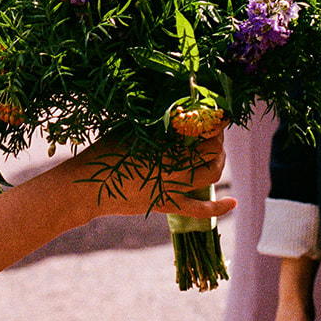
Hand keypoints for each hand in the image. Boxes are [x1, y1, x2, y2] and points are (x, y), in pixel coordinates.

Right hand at [69, 131, 234, 220]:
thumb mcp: (129, 130)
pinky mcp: (167, 204)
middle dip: (217, 141)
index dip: (214, 124)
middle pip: (210, 153)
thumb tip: (176, 111)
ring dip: (218, 163)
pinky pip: (198, 209)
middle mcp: (171, 167)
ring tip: (217, 153)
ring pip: (209, 176)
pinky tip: (233, 201)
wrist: (88, 189)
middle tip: (214, 133)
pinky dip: (218, 207)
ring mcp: (171, 188)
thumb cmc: (104, 154)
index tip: (219, 115)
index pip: (199, 133)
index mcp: (162, 145)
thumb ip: (154, 124)